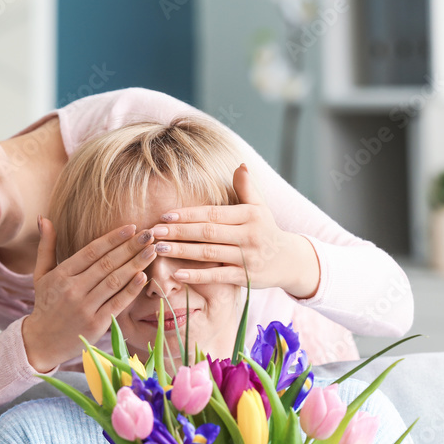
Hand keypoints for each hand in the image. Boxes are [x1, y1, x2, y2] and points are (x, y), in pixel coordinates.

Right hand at [22, 217, 155, 371]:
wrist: (41, 342)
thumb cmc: (45, 305)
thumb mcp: (41, 274)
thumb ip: (46, 246)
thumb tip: (43, 217)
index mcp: (61, 275)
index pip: (91, 251)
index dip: (113, 238)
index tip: (132, 227)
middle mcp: (72, 289)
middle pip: (106, 264)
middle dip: (130, 247)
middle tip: (150, 234)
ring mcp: (85, 307)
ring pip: (114, 281)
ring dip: (136, 264)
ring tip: (152, 251)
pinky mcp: (95, 324)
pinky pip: (117, 303)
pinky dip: (131, 290)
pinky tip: (144, 277)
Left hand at [148, 163, 320, 298]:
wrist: (290, 261)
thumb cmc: (266, 230)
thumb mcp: (260, 207)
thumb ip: (247, 188)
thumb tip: (240, 165)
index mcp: (250, 215)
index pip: (213, 213)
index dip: (188, 214)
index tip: (165, 215)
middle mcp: (249, 235)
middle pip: (207, 233)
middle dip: (178, 232)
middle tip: (153, 231)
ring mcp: (248, 258)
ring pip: (209, 254)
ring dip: (181, 252)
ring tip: (158, 249)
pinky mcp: (246, 278)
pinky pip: (218, 277)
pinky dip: (197, 276)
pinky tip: (177, 274)